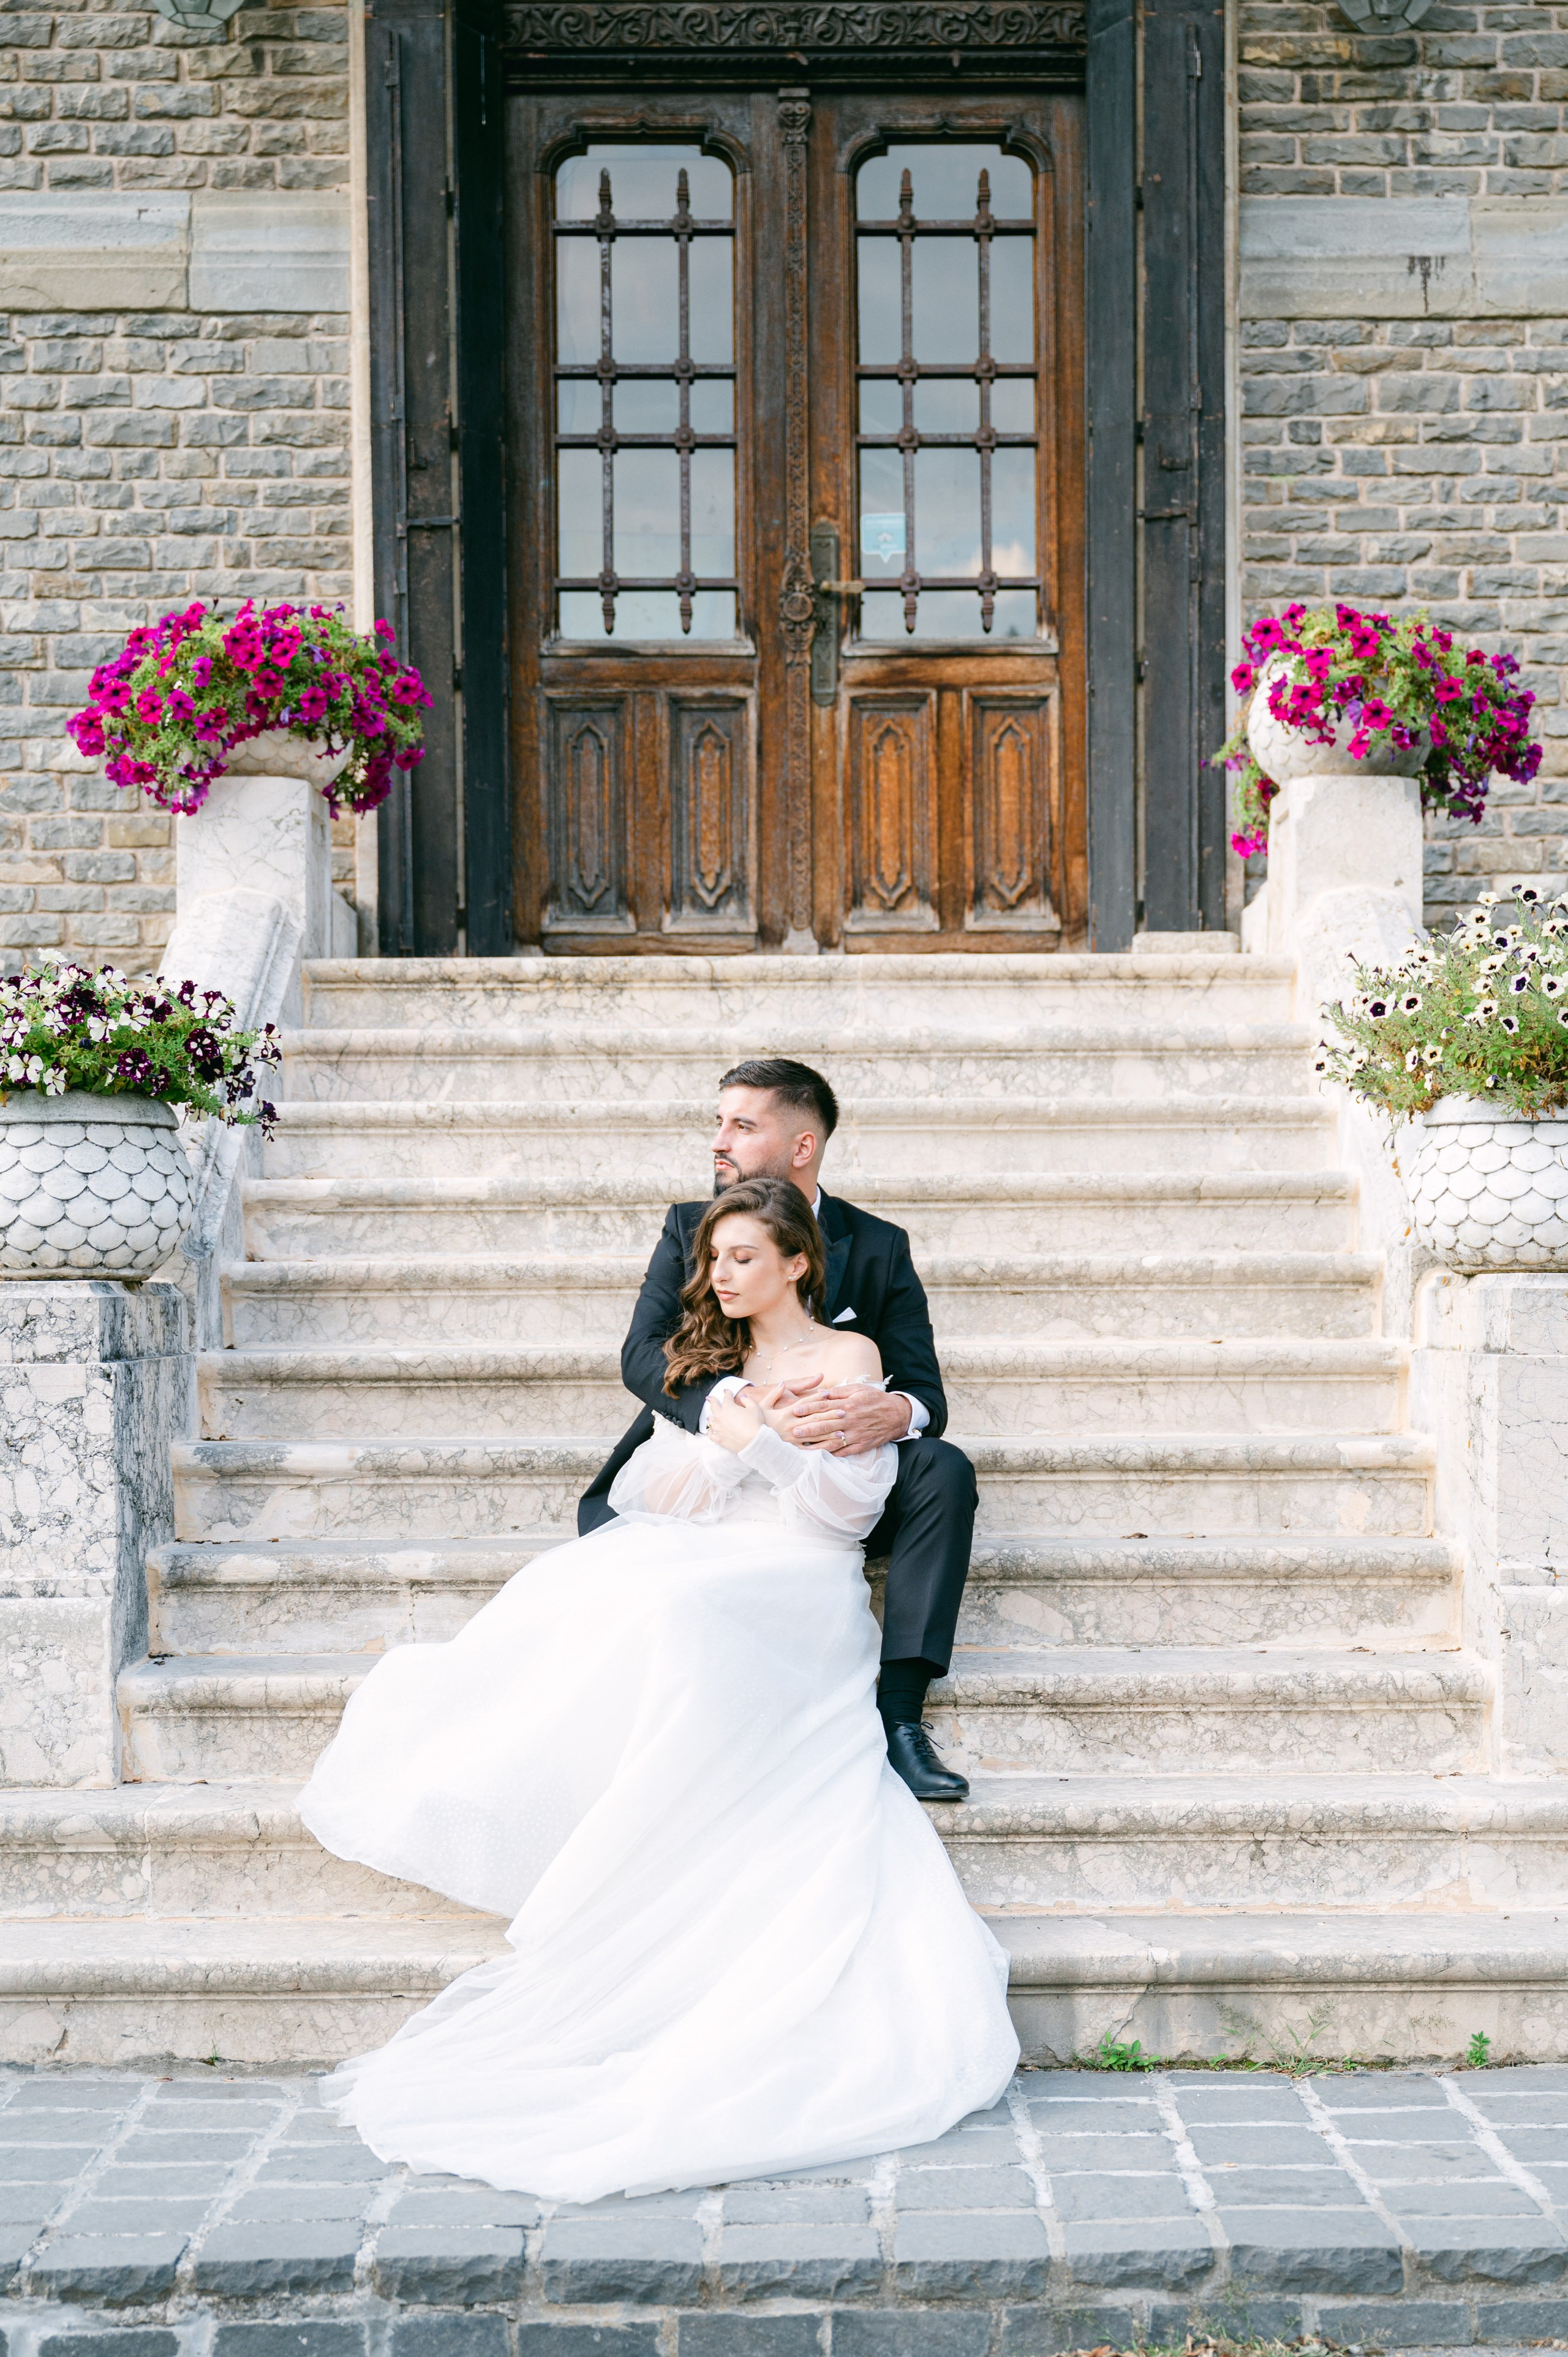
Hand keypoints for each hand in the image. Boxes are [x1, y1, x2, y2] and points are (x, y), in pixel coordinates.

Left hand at [707, 1392, 764, 1452]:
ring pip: (711, 1421)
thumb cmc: (755, 1424)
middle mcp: (720, 1417)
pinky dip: (710, 1432)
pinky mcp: (719, 1439)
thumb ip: (747, 1400)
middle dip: (713, 1400)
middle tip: (711, 1398)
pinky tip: (710, 1431)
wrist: (754, 1442)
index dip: (727, 1393)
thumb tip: (743, 1397)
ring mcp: (718, 1428)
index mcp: (728, 1407)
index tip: (727, 1391)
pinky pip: (711, 1434)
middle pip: (714, 1406)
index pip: (726, 1397)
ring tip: (710, 1416)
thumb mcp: (754, 1407)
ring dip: (711, 1417)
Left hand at [780, 1383, 911, 1453]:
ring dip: (816, 1444)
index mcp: (849, 1405)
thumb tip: (821, 1393)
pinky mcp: (861, 1445)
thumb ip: (839, 1392)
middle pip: (825, 1425)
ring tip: (801, 1446)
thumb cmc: (876, 1399)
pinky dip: (831, 1454)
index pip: (824, 1406)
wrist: (897, 1415)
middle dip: (808, 1428)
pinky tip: (819, 1456)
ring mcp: (856, 1435)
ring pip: (832, 1441)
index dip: (809, 1408)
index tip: (795, 1409)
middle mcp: (851, 1421)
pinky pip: (844, 1452)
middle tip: (792, 1430)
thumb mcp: (859, 1389)